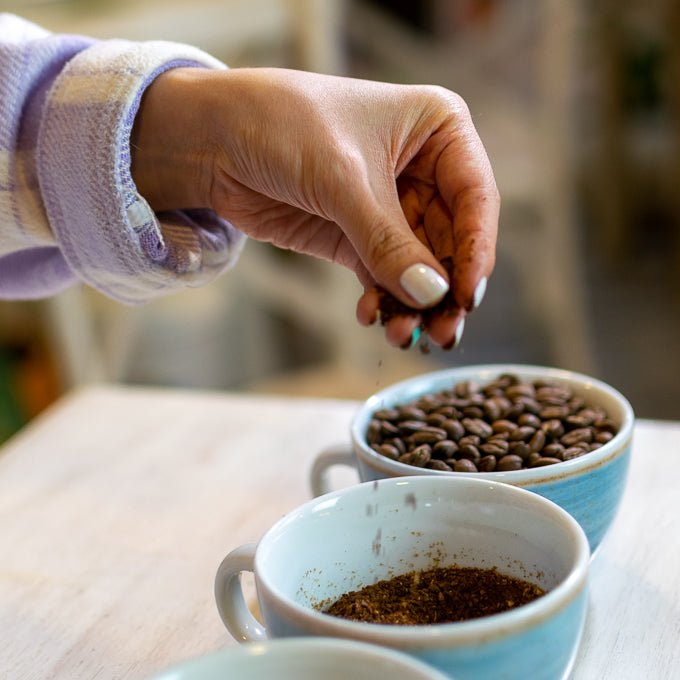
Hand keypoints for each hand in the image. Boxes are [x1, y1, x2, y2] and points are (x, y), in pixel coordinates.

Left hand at [131, 67, 498, 347]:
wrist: (214, 138)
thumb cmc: (282, 125)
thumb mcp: (343, 179)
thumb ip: (388, 240)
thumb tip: (431, 294)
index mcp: (438, 130)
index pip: (476, 198)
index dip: (476, 250)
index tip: (467, 296)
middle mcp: (421, 168)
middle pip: (450, 241)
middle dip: (444, 290)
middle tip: (442, 334)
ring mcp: (389, 206)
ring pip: (417, 265)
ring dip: (413, 303)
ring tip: (402, 335)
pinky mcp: (356, 234)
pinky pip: (382, 275)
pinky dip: (380, 299)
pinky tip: (371, 317)